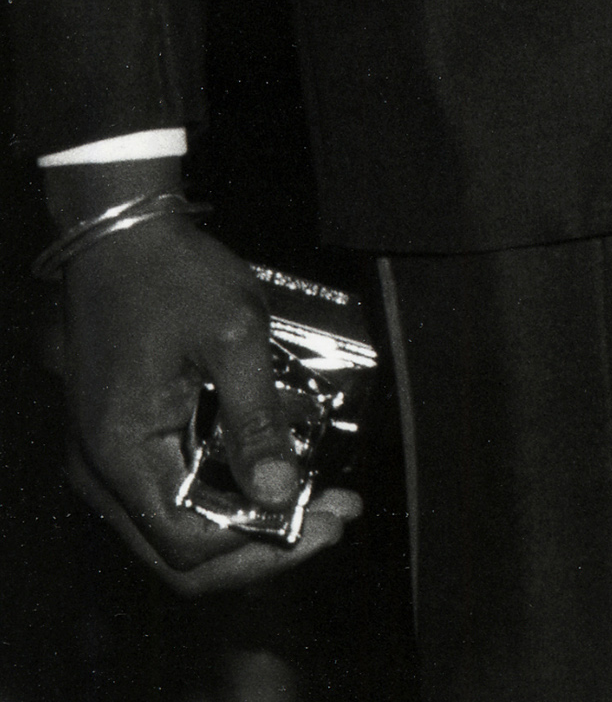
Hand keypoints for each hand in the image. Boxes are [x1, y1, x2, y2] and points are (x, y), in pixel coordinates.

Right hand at [60, 216, 360, 591]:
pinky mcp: (117, 442)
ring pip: (174, 531)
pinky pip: (167, 495)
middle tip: (333, 520)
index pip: (190, 544)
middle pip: (180, 554)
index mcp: (123, 453)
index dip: (261, 545)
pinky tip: (270, 473)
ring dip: (245, 526)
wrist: (120, 233)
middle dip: (261, 547)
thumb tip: (281, 493)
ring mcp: (105, 461)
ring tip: (316, 500)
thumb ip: (256, 418)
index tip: (328, 520)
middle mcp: (102, 474)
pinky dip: (219, 497)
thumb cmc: (173, 275)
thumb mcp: (232, 335)